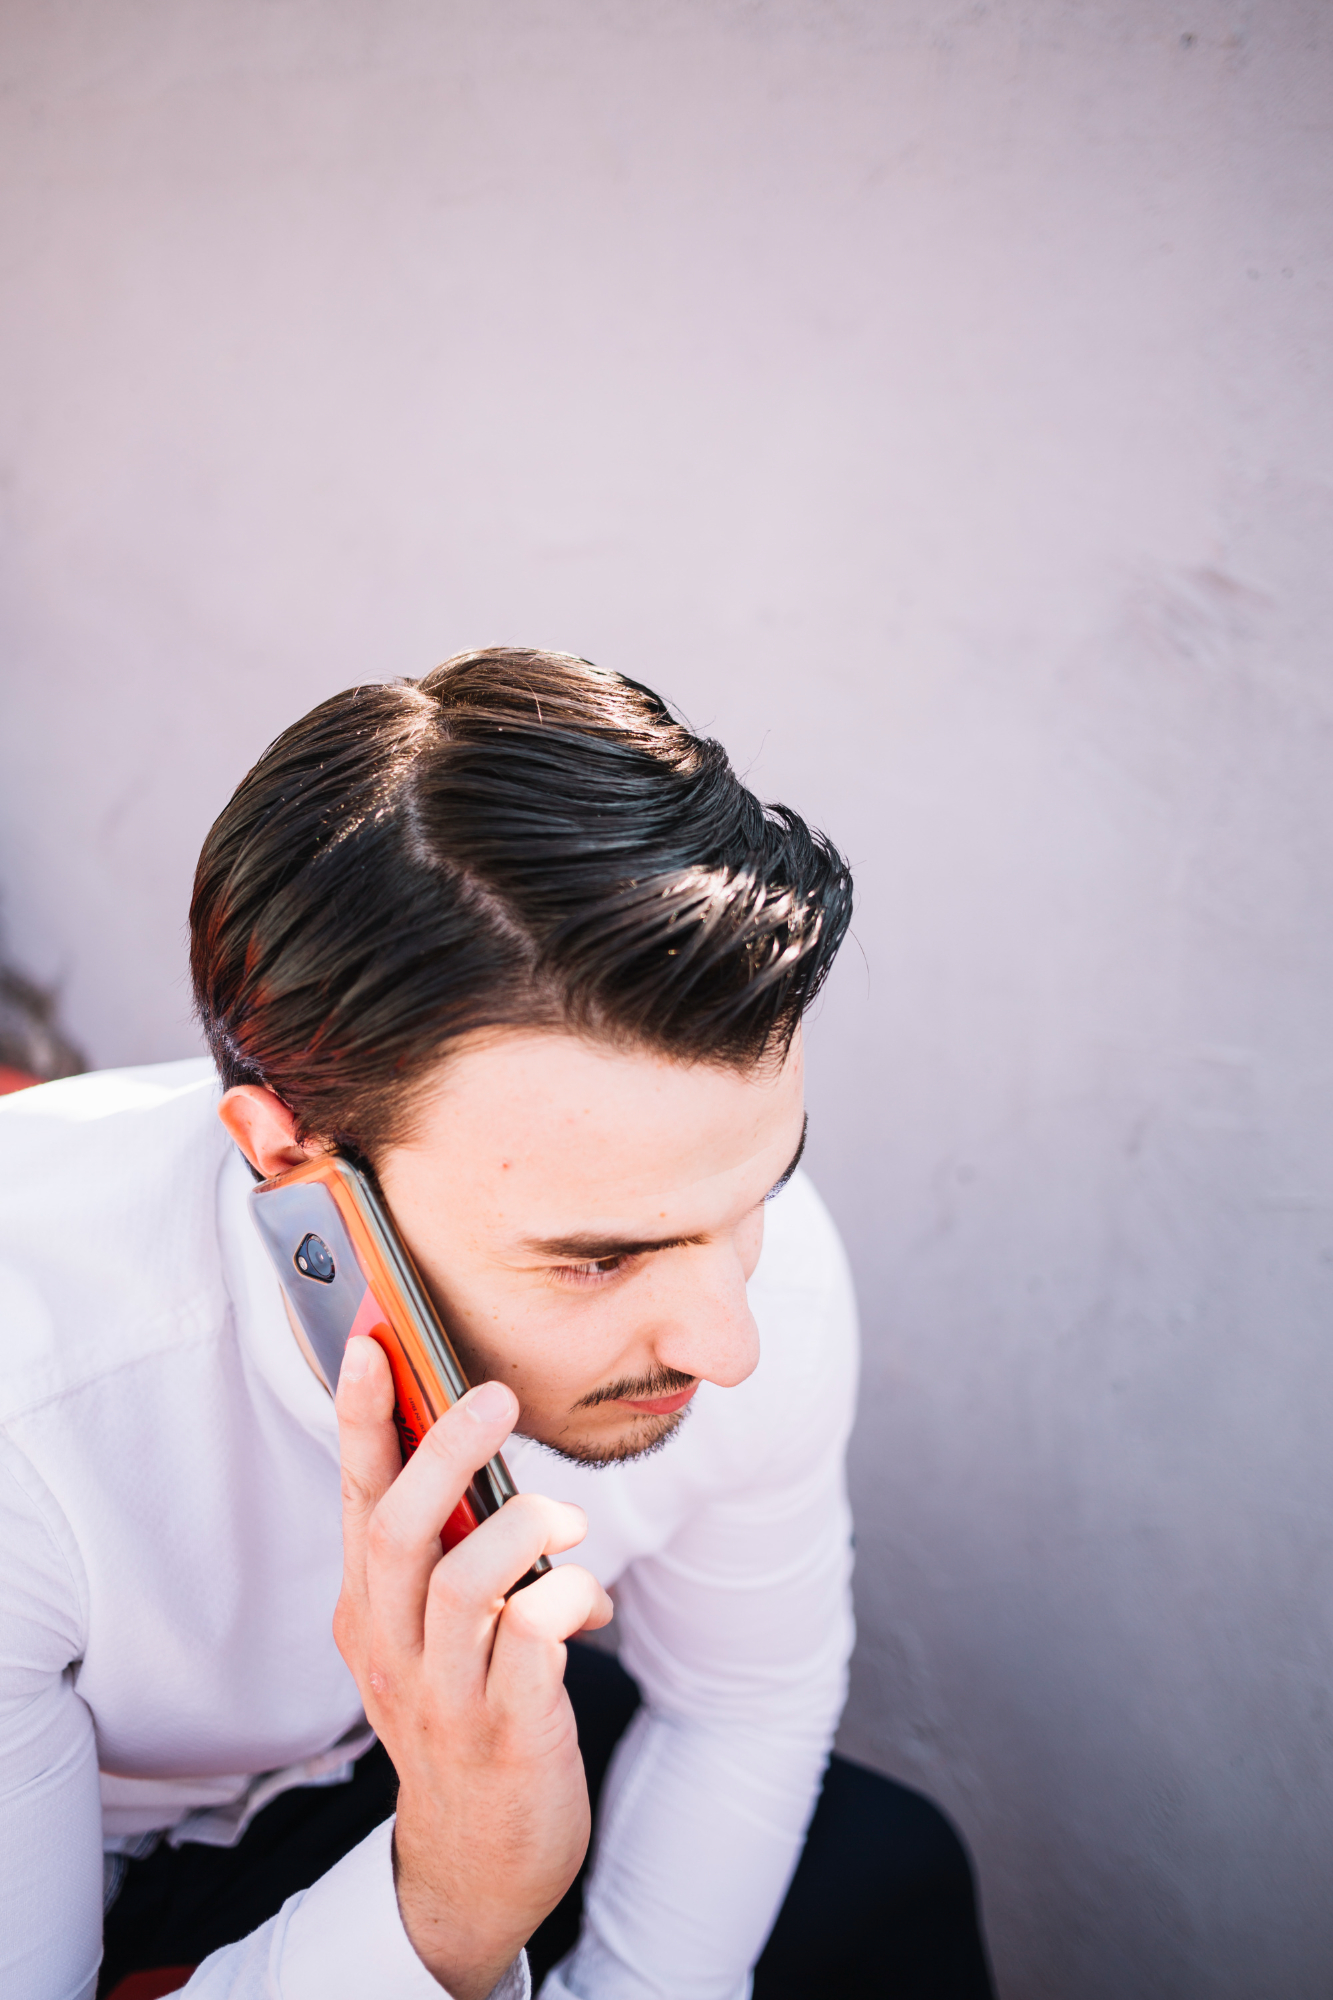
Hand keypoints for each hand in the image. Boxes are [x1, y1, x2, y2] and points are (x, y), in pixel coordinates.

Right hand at [333, 1335, 611, 1999]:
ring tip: (564, 1515)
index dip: (361, 1415)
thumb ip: (456, 1546)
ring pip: (459, 1584)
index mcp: (368, 1605)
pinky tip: (588, 1601)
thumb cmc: (466, 1711)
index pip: (354, 1493)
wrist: (478, 1861)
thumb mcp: (438, 1629)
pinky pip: (530, 1645)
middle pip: (393, 1528)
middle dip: (441, 1451)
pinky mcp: (503, 1734)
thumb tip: (498, 1447)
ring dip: (518, 1529)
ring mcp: (442, 1694)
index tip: (372, 1339)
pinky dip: (566, 1600)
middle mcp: (390, 1646)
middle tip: (494, 1396)